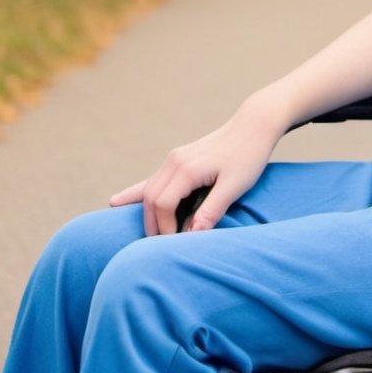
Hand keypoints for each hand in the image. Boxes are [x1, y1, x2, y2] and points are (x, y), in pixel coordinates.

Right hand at [109, 99, 281, 235]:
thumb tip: (191, 237)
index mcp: (187, 168)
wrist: (254, 125)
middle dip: (154, 225)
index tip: (176, 244)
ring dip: (149, 214)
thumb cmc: (248, 155)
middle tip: (163, 247)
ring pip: (150, 190)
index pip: (164, 205)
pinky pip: (154, 180)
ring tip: (149, 237)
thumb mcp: (235, 186)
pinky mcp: (179, 158)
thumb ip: (212, 210)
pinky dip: (138, 193)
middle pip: (152, 199)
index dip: (166, 228)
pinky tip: (117, 201)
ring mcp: (175, 158)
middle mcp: (175, 161)